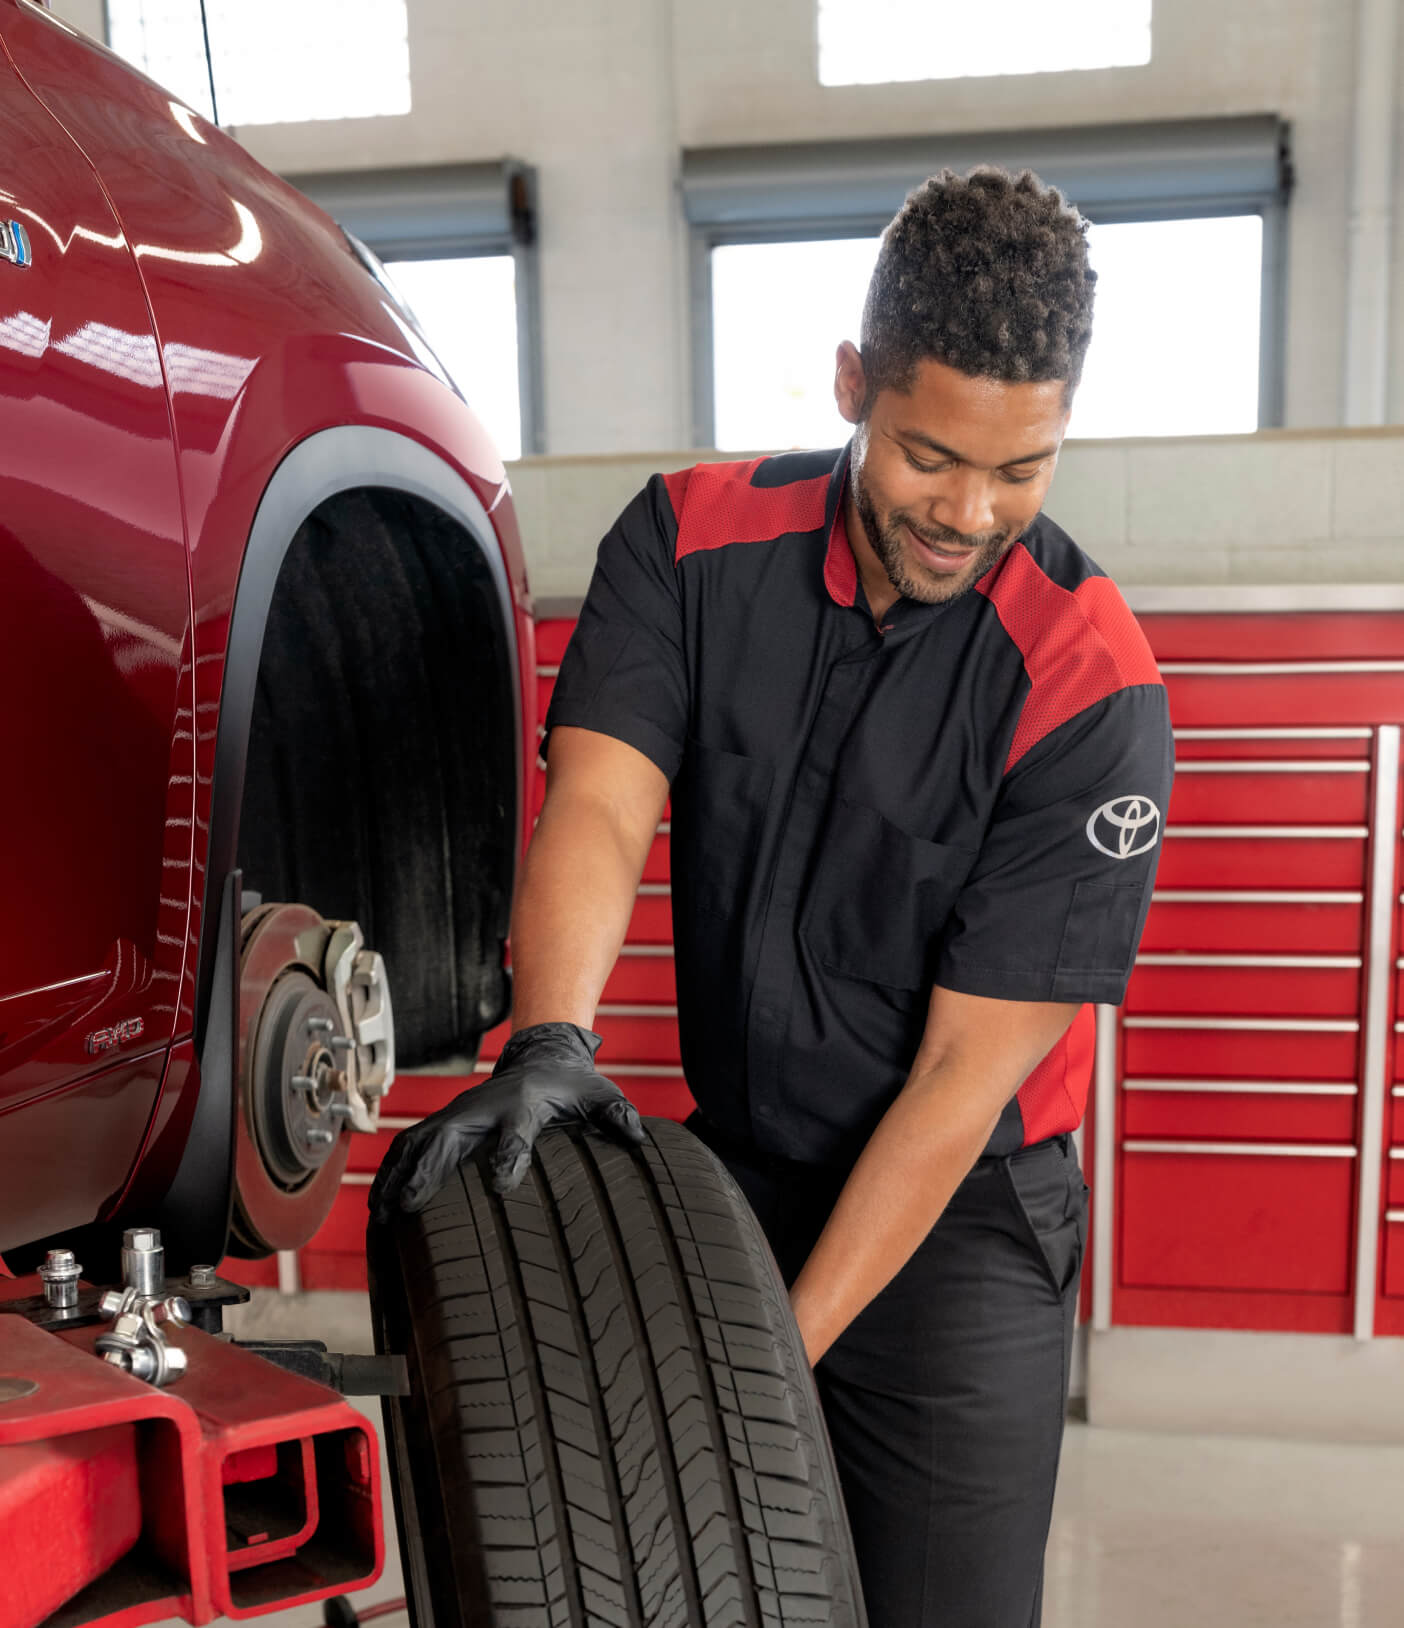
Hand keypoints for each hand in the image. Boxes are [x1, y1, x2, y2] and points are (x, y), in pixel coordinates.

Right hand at [368, 1022, 644, 1221]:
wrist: (541, 1056)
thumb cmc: (570, 1083)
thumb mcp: (598, 1094)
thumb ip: (617, 1113)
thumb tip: (639, 1135)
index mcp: (522, 1106)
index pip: (516, 1133)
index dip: (510, 1156)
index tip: (504, 1183)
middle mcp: (482, 1110)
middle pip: (449, 1139)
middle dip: (429, 1171)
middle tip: (411, 1205)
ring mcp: (458, 1116)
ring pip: (419, 1145)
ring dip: (398, 1177)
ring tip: (381, 1216)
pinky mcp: (444, 1125)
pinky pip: (410, 1149)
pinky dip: (391, 1174)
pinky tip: (380, 1207)